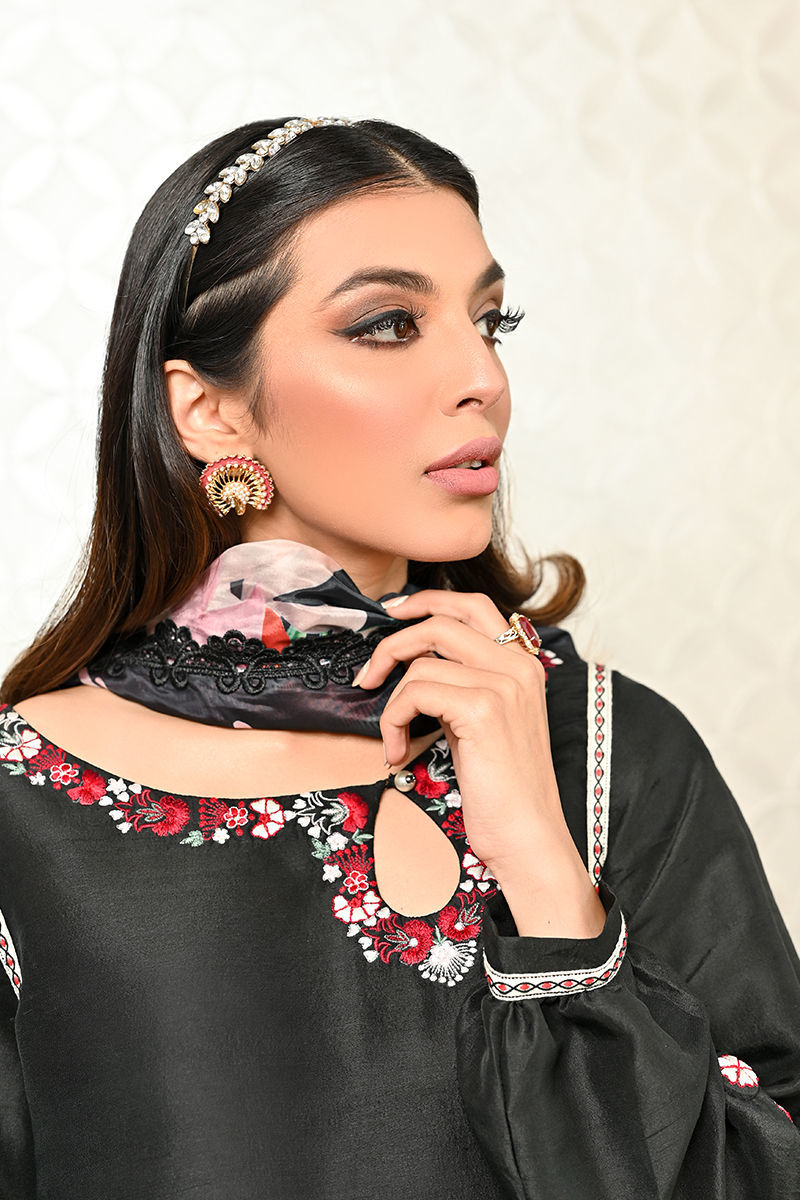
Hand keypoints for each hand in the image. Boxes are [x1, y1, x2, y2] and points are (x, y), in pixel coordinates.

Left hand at [353, 589, 569, 873]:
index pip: (473, 604)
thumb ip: (465, 683)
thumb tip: (413, 661)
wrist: (528, 836)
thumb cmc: (502, 789)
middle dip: (392, 642)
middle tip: (368, 675)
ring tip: (392, 737)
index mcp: (525, 663)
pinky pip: (414, 692)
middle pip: (441, 619)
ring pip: (420, 661)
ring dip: (391, 701)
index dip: (427, 600)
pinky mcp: (482, 709)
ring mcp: (504, 683)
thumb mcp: (485, 722)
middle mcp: (519, 665)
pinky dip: (393, 721)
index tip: (391, 614)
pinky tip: (398, 752)